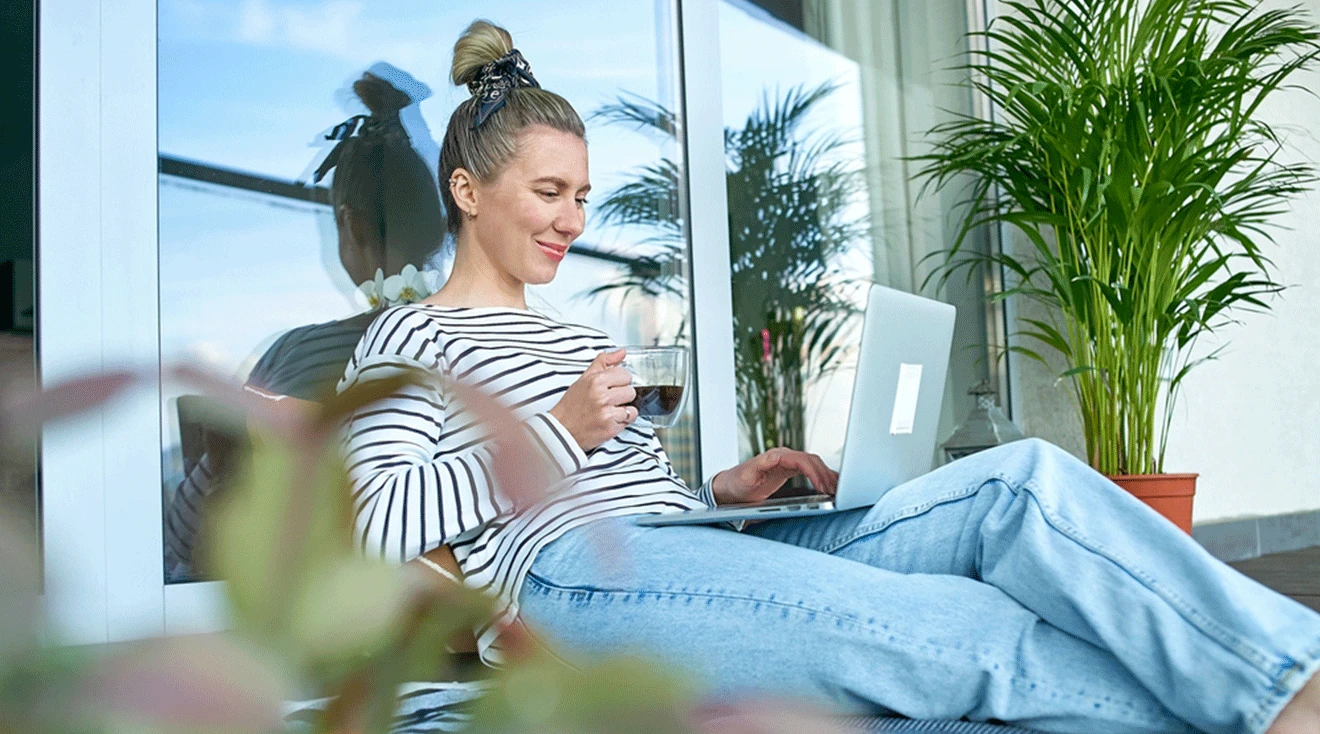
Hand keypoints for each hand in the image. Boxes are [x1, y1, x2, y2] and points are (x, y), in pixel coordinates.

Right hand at [548, 349, 636, 450]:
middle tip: (610, 400)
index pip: (625, 375)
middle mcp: (602, 397)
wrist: (561, 430)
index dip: (620, 381)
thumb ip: (604, 363)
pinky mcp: (610, 428)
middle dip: (622, 396)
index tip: (613, 386)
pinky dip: (621, 422)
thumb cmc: (571, 405)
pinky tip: (609, 420)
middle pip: (631, 391)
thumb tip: (621, 353)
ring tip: (610, 411)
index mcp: (596, 381)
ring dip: (623, 411)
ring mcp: (607, 413)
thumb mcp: (584, 378)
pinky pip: (628, 422)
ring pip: (632, 408)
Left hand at [711, 448, 838, 505]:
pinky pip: (811, 470)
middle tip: (835, 492)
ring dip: (827, 476)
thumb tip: (775, 458)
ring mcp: (788, 461)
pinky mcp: (790, 469)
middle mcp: (783, 456)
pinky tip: (831, 486)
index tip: (823, 487)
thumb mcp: (746, 476)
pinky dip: (822, 476)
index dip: (814, 472)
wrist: (730, 486)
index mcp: (775, 456)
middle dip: (825, 475)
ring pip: (814, 464)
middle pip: (812, 460)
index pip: (801, 460)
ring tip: (838, 491)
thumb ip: (760, 466)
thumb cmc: (737, 482)